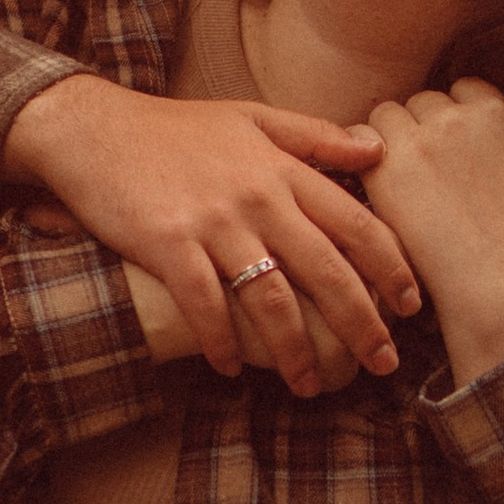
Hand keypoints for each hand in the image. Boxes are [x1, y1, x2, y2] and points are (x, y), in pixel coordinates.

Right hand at [4, 75, 418, 392]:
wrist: (93, 128)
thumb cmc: (173, 127)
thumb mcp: (251, 117)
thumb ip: (315, 136)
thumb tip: (377, 148)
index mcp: (283, 169)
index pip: (357, 223)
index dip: (392, 268)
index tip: (411, 305)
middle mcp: (258, 196)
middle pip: (326, 270)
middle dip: (362, 323)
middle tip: (382, 363)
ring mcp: (213, 222)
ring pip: (271, 298)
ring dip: (294, 350)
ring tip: (308, 386)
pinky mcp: (168, 244)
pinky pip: (205, 305)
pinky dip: (221, 341)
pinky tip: (230, 367)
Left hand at [362, 81, 503, 387]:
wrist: (501, 285)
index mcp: (494, 112)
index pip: (463, 88)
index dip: (459, 115)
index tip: (457, 147)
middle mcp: (452, 118)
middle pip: (423, 100)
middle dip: (424, 125)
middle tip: (426, 166)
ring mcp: (415, 143)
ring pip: (387, 114)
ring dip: (391, 135)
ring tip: (398, 172)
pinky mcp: (383, 173)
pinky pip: (355, 141)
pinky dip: (360, 155)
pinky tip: (373, 180)